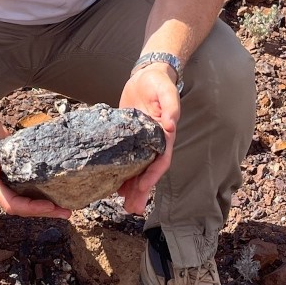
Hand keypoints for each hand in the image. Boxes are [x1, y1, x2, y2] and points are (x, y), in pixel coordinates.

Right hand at [0, 111, 70, 219]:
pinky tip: (55, 193)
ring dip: (45, 207)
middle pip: (22, 208)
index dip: (31, 208)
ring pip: (26, 203)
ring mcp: (6, 185)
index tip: (50, 206)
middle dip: (44, 212)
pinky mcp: (13, 178)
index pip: (12, 204)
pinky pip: (28, 192)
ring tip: (65, 208)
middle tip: (66, 212)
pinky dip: (41, 195)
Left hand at [117, 61, 180, 214]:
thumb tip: (172, 125)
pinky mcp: (129, 139)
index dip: (153, 176)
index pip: (161, 161)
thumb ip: (171, 106)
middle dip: (141, 191)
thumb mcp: (165, 91)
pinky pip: (126, 160)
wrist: (146, 75)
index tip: (143, 189)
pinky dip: (122, 173)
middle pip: (149, 172)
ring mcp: (141, 143)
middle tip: (131, 208)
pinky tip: (114, 185)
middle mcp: (154, 143)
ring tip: (124, 205)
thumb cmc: (158, 83)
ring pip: (138, 170)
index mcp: (164, 135)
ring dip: (132, 188)